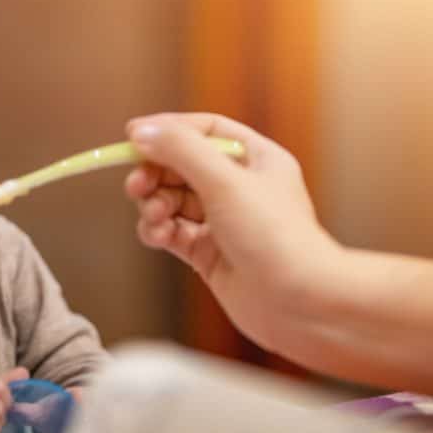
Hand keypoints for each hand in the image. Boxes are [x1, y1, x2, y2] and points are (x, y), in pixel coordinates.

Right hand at [124, 113, 341, 349]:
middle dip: (155, 173)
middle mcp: (240, 188)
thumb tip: (140, 131)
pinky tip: (159, 236)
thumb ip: (180, 150)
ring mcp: (224, 222)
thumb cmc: (276, 237)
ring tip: (155, 216)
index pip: (205, 130)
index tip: (132, 136)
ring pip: (173, 200)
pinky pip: (173, 232)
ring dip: (155, 205)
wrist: (299, 303)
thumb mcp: (225, 181)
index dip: (168, 130)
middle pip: (182, 166)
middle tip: (136, 186)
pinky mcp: (210, 255)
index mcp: (255, 159)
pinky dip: (159, 231)